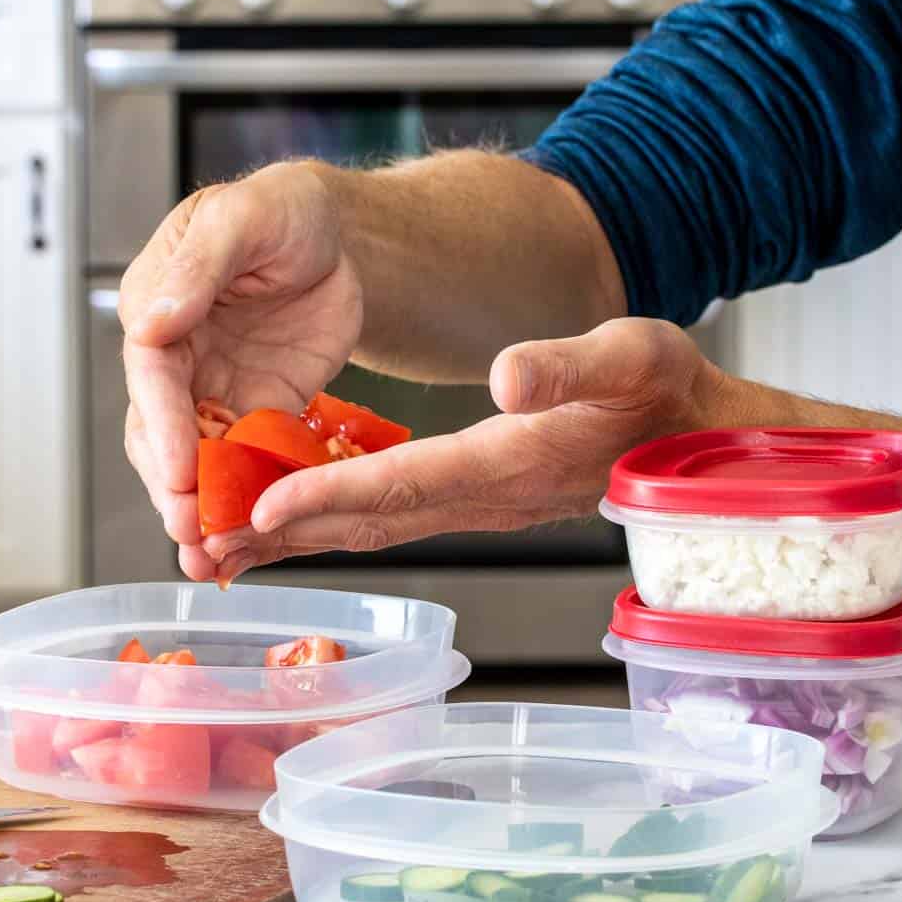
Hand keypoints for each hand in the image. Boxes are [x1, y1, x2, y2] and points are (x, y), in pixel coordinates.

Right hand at [119, 161, 361, 579]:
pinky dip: (245, 506)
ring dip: (200, 512)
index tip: (178, 469)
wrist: (337, 238)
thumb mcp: (244, 219)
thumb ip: (200, 267)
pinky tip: (249, 548)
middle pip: (162, 433)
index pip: (151, 374)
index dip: (163, 424)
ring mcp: (215, 393)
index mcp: (159, 307)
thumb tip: (154, 320)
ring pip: (197, 463)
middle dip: (172, 487)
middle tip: (190, 531)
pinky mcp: (258, 416)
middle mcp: (177, 359)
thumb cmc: (282, 212)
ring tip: (209, 562)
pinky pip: (246, 467)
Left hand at [202, 319, 725, 581]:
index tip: (262, 503)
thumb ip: (571, 367)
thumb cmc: (671, 397)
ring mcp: (478, 505)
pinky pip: (390, 516)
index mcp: (511, 462)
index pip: (406, 483)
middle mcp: (484, 497)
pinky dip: (332, 519)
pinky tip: (286, 515)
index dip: (332, 493)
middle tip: (204, 544)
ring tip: (221, 544)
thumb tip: (509, 376)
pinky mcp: (475, 498)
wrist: (697, 443)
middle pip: (369, 521)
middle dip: (286, 532)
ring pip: (372, 526)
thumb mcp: (636, 356)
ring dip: (298, 537)